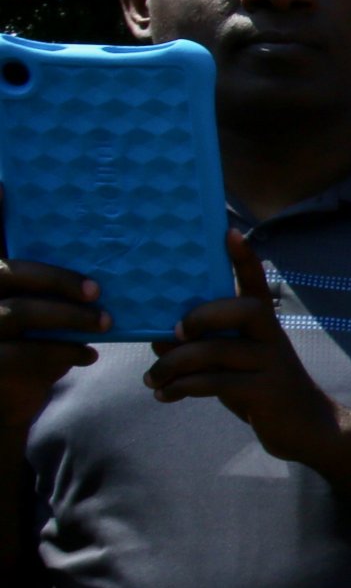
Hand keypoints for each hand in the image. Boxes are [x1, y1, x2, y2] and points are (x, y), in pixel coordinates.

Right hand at [0, 231, 104, 432]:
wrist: (5, 400)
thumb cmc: (27, 344)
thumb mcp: (36, 308)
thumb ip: (46, 281)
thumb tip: (102, 256)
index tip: (4, 186)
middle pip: (8, 273)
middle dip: (57, 279)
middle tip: (98, 290)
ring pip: (19, 313)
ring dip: (69, 318)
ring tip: (104, 323)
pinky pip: (23, 353)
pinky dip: (62, 353)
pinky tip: (87, 355)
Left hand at [145, 233, 339, 460]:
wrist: (306, 428)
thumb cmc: (262, 388)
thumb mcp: (235, 363)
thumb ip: (204, 347)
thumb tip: (158, 340)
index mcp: (264, 324)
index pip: (256, 283)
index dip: (244, 258)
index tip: (229, 232)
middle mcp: (271, 337)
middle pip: (241, 310)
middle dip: (199, 317)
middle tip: (173, 335)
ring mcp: (271, 364)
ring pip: (216, 353)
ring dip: (173, 366)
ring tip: (151, 379)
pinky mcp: (265, 392)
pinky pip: (215, 383)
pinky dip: (182, 388)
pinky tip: (165, 395)